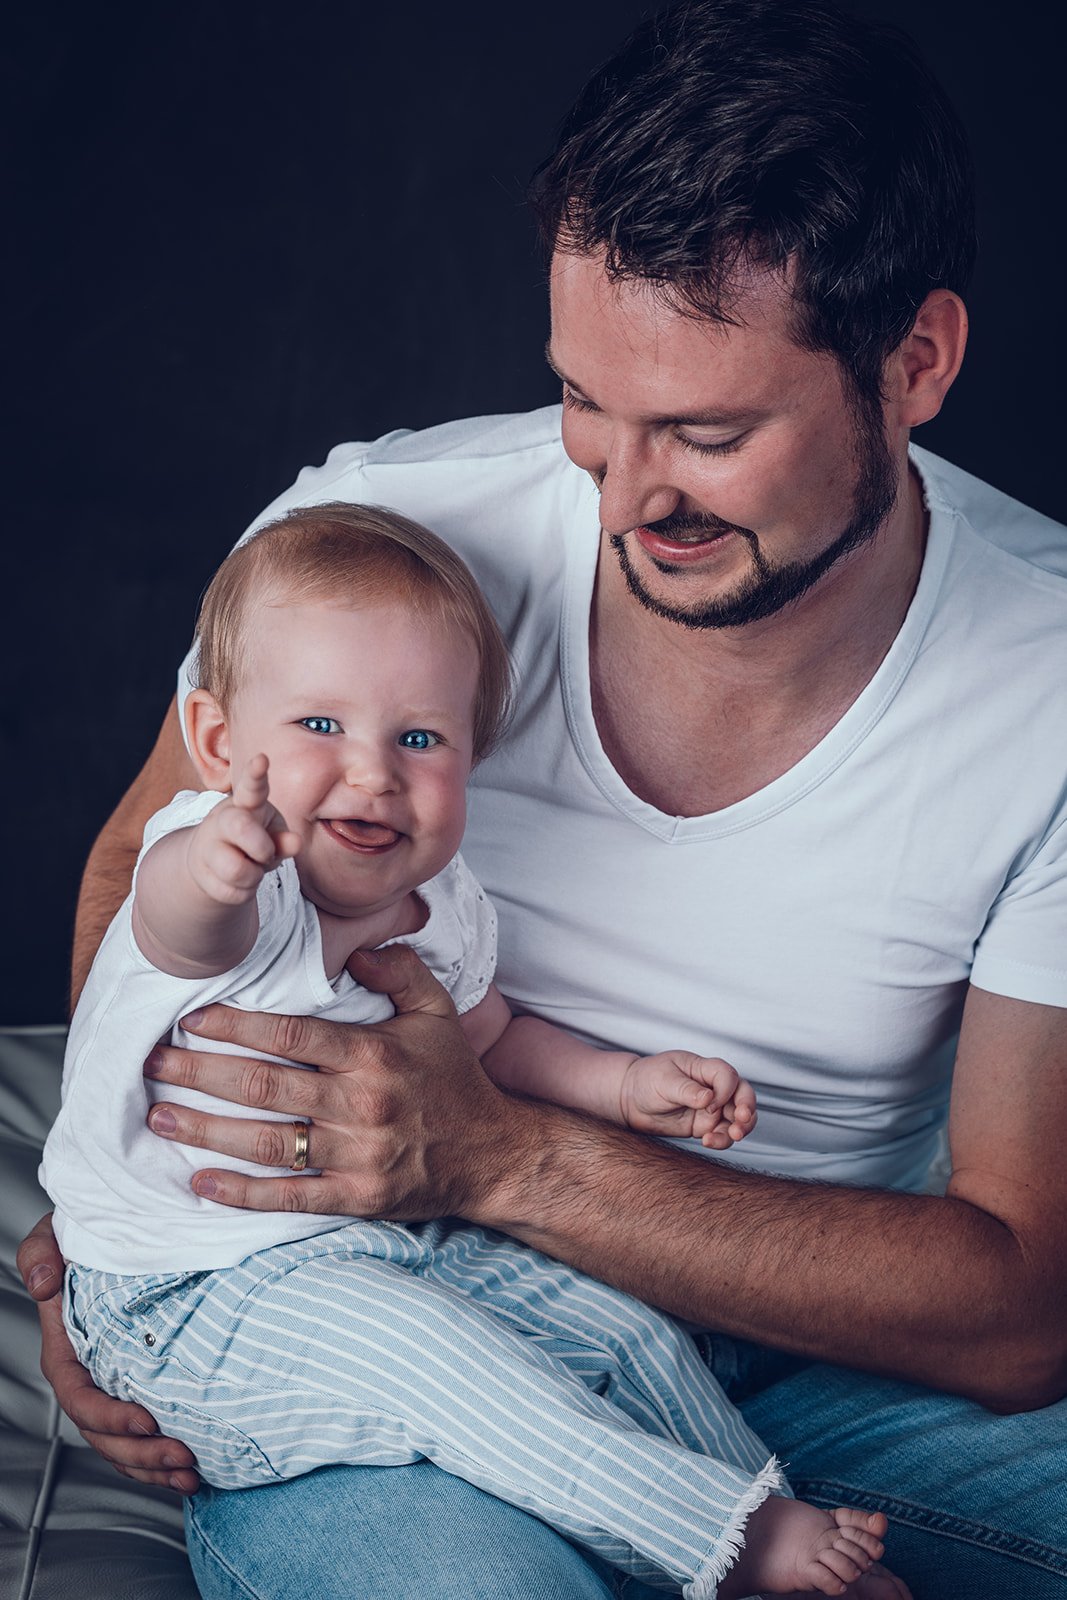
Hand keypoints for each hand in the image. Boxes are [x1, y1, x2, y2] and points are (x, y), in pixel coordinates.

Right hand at [16, 1214, 199, 1491]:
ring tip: (191, 1475)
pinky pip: (142, 1439)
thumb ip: (41, 1255)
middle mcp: (87, 1376)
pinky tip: (193, 1471)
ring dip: (155, 1467)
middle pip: (104, 1434)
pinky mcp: (138, 1389)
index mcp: (66, 1350)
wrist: (112, 1234)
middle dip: (141, 1453)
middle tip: (184, 1456)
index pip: (79, 1397)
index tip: (146, 1420)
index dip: (109, 1416)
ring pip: (124, 1446)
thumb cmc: (79, 1238)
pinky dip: (161, 1461)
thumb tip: (42, 1284)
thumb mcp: (54, 1236)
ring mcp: (112, 1388)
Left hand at [143, 944, 525, 1221]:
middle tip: (155, 1064)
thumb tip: (355, 948)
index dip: (236, 1025)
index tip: (192, 1019)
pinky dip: (242, 1193)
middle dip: (200, 1073)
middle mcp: (362, 1102)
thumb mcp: (437, 1010)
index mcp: (373, 1053)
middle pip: (264, 1086)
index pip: (290, 1033)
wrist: (495, 1153)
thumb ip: (399, 970)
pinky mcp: (357, 1198)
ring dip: (206, 1130)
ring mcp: (358, 1155)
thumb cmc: (455, 1077)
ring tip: (160, 1116)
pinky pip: (290, 1198)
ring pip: (267, 1141)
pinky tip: (202, 1183)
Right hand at [187, 753, 301, 905]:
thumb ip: (284, 839)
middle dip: (260, 846)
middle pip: (241, 827)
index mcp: (247, 804)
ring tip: (251, 867)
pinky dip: (243, 892)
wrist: (212, 864)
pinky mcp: (202, 873)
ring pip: (237, 869)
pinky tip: (237, 881)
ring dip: (253, 876)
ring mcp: (209, 846)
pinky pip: (233, 892)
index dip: (256, 774)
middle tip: (265, 854)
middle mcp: (224, 820)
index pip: (251, 787)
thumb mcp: (272, 835)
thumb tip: (295, 843)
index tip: (262, 758)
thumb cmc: (253, 840)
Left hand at [618, 1051, 756, 1147]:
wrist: (630, 1101)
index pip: (728, 1075)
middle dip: (747, 1108)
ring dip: (741, 1127)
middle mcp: (712, 1087)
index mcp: (703, 1068)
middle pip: (743, 1094)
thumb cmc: (646, 1080)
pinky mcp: (705, 1125)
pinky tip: (709, 1141)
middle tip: (741, 1120)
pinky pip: (722, 1133)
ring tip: (733, 1136)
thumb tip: (708, 1097)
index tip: (711, 1103)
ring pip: (738, 1117)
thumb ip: (686, 1090)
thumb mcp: (663, 1080)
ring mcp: (711, 1107)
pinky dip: (722, 1139)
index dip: (726, 1090)